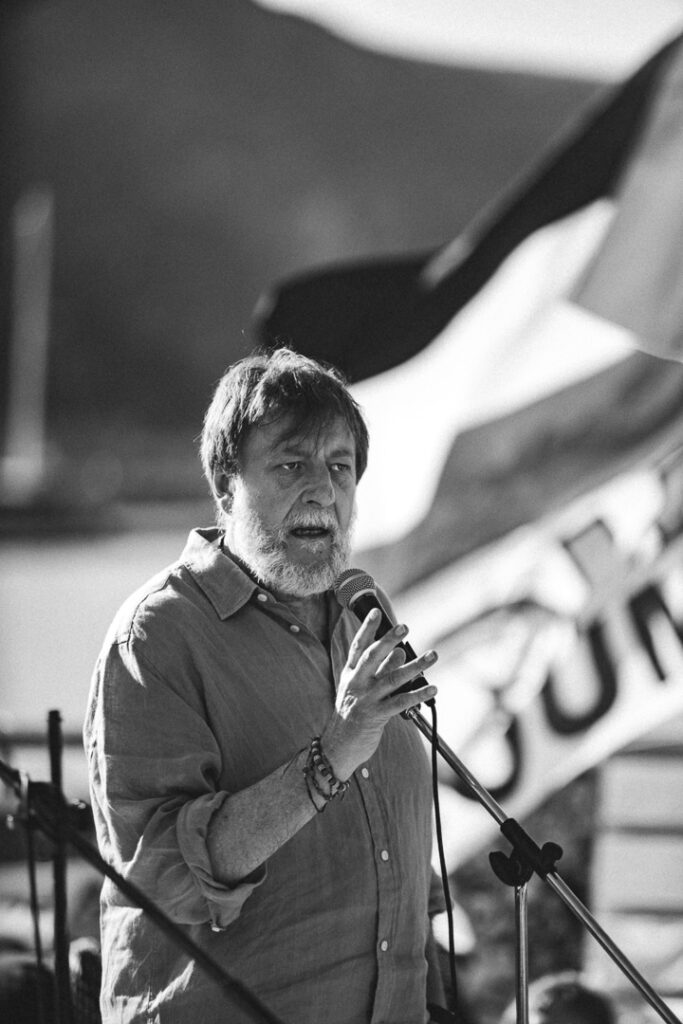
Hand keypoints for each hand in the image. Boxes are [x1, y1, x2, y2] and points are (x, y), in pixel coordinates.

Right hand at [321, 608, 437, 780]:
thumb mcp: (360, 689)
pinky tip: (432, 688)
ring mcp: (365, 700)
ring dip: (415, 666)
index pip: (358, 646)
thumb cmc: (352, 715)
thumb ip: (380, 670)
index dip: (367, 628)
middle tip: (405, 626)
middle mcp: (356, 684)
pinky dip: (418, 694)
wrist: (338, 746)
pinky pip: (400, 702)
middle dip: (389, 640)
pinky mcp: (375, 716)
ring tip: (432, 655)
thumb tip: (402, 652)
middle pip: (372, 657)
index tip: (376, 611)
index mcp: (350, 674)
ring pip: (392, 678)